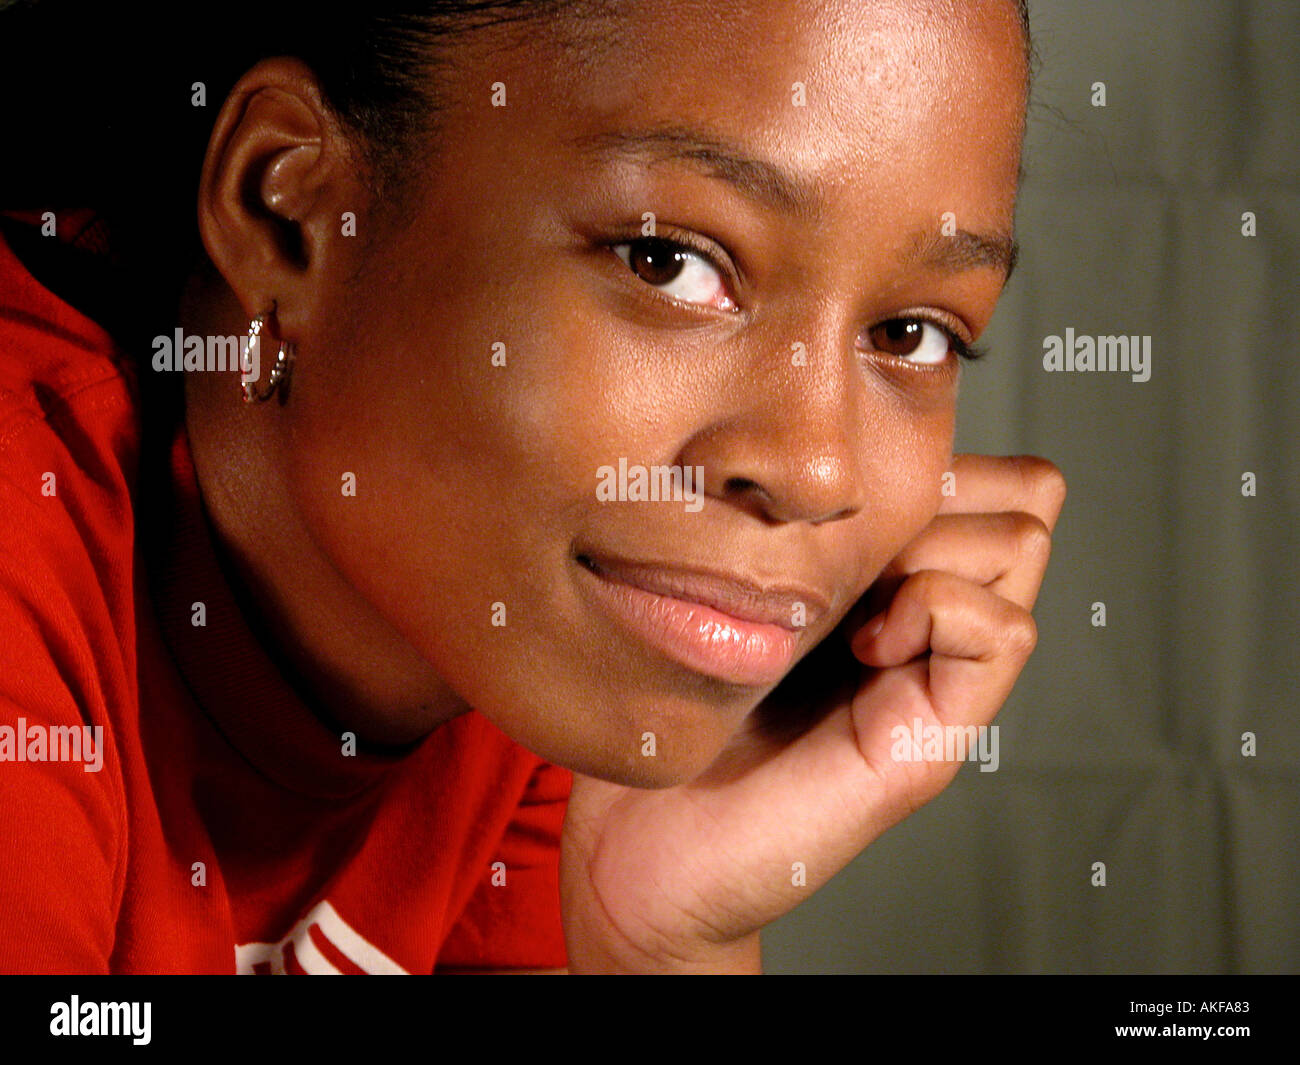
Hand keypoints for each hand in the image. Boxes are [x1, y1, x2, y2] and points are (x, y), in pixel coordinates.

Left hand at [559, 454, 1065, 972]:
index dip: (924, 454)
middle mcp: (926, 619)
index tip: (829, 498)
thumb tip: (826, 440)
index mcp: (884, 575)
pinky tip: (863, 642)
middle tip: (849, 543)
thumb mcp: (728, 578)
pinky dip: (939, 608)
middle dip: (942, 488)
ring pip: (1022, 541)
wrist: (639, 844)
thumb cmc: (670, 705)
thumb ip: (791, 521)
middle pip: (1020, 493)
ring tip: (850, 597)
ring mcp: (938, 677)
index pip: (977, 466)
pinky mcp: (934, 737)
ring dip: (936, 541)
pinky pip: (1006, 630)